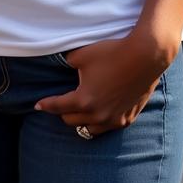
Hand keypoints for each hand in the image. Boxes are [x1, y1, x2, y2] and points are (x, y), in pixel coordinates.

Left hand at [34, 33, 177, 136]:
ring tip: (77, 110)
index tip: (37, 105)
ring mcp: (115, 119)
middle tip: (59, 103)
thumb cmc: (110, 53)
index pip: (57, 107)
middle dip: (62, 112)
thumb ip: (66, 64)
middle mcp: (99, 115)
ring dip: (81, 121)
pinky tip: (97, 113)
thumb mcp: (79, 56)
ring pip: (90, 129)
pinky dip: (99, 122)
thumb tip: (61, 66)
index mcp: (84, 100)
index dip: (45, 105)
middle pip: (71, 121)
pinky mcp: (129, 118)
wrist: (145, 57)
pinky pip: (108, 127)